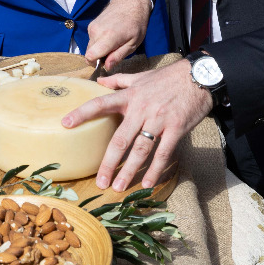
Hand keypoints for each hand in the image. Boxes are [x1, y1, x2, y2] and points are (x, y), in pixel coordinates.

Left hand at [59, 61, 211, 189]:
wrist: (198, 77)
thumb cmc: (167, 78)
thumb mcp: (141, 77)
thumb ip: (119, 81)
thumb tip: (99, 81)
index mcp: (130, 96)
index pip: (101, 103)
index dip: (82, 113)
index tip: (65, 124)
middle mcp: (141, 109)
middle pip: (120, 139)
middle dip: (109, 162)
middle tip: (100, 181)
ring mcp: (159, 120)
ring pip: (141, 150)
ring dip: (130, 171)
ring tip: (120, 187)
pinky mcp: (176, 129)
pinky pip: (163, 153)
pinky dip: (155, 170)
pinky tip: (148, 183)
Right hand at [83, 0, 151, 69]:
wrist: (130, 3)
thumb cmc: (135, 24)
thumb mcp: (133, 44)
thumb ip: (118, 56)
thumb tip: (106, 67)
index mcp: (108, 37)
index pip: (90, 56)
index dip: (96, 63)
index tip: (105, 63)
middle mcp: (96, 32)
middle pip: (89, 53)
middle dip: (98, 56)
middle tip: (112, 52)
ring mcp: (92, 27)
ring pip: (90, 46)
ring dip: (99, 48)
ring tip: (112, 42)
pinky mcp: (91, 25)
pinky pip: (91, 39)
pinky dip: (98, 41)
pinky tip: (109, 36)